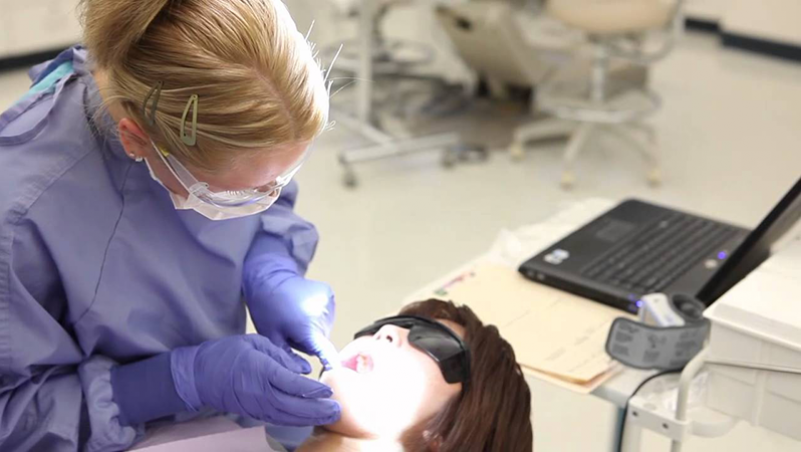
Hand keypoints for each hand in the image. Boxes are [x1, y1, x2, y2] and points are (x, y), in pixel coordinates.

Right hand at [171, 335, 339, 425]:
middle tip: (337, 409)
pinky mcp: (254, 413)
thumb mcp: (255, 342)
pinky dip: (296, 421)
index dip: (312, 389)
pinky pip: (278, 419)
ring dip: (310, 418)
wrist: (200, 376)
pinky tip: (310, 419)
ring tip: (330, 416)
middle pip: (293, 405)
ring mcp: (256, 405)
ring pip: (288, 416)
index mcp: (261, 370)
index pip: (291, 383)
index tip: (328, 390)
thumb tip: (305, 368)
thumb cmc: (227, 354)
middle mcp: (259, 392)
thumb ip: (282, 355)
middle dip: (317, 409)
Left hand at [248, 274, 337, 368]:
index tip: (336, 371)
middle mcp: (322, 315)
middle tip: (292, 329)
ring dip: (313, 326)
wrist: (269, 277)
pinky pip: (327, 313)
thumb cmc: (267, 308)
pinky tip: (304, 307)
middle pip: (322, 338)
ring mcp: (328, 302)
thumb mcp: (272, 337)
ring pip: (325, 326)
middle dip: (310, 339)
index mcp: (306, 327)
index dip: (330, 362)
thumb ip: (289, 357)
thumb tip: (306, 370)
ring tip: (296, 316)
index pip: (325, 351)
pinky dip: (317, 314)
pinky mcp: (329, 293)